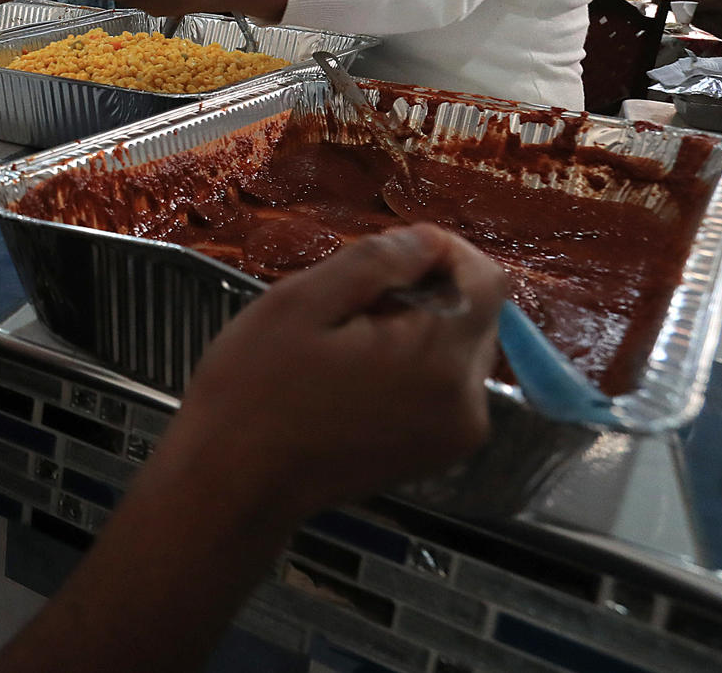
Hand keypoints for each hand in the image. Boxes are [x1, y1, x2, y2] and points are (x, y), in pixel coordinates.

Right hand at [168, 224, 503, 519]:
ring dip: (416, 327)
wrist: (236, 481)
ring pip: (459, 346)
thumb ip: (376, 262)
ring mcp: (455, 435)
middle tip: (349, 304)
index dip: (441, 251)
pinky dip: (412, 364)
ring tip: (346, 343)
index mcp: (438, 362)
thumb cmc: (255, 388)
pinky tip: (355, 375)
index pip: (485, 280)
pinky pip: (445, 384)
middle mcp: (466, 403)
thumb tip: (429, 240)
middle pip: (476, 313)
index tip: (385, 252)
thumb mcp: (301, 302)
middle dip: (424, 292)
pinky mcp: (437, 453)